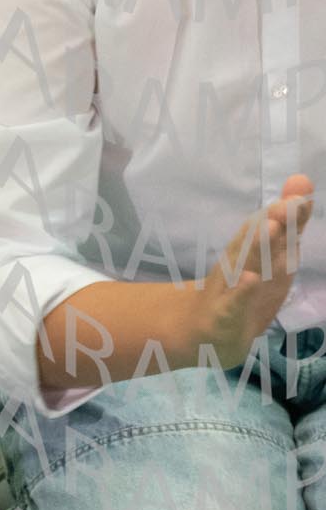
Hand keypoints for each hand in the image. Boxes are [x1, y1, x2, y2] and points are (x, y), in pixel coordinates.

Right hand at [188, 176, 313, 368]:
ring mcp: (230, 286)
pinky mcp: (224, 314)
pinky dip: (241, 293)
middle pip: (258, 239)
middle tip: (289, 205)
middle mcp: (241, 261)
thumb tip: (303, 179)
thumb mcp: (271, 253)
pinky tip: (251, 281)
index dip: (289, 210)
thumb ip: (290, 220)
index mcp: (254, 247)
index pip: (274, 224)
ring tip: (270, 228)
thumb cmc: (243, 286)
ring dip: (256, 247)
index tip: (302, 189)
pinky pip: (232, 303)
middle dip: (274, 221)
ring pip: (245, 265)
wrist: (206, 330)